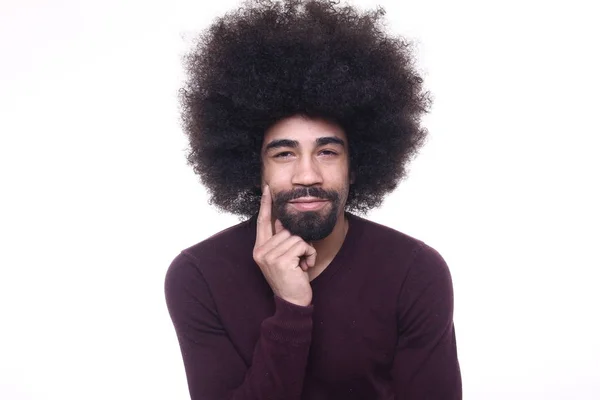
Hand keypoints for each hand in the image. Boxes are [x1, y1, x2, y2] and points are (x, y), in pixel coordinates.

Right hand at [252, 185, 316, 305]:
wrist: (292, 301)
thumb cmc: (291, 278)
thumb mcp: (284, 258)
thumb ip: (281, 240)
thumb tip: (282, 220)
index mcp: (259, 249)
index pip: (262, 222)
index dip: (266, 204)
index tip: (268, 189)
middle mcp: (261, 251)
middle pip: (287, 229)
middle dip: (300, 242)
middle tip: (299, 260)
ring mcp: (269, 256)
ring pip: (296, 237)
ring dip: (306, 250)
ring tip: (301, 265)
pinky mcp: (281, 260)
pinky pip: (302, 245)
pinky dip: (309, 254)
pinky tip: (304, 267)